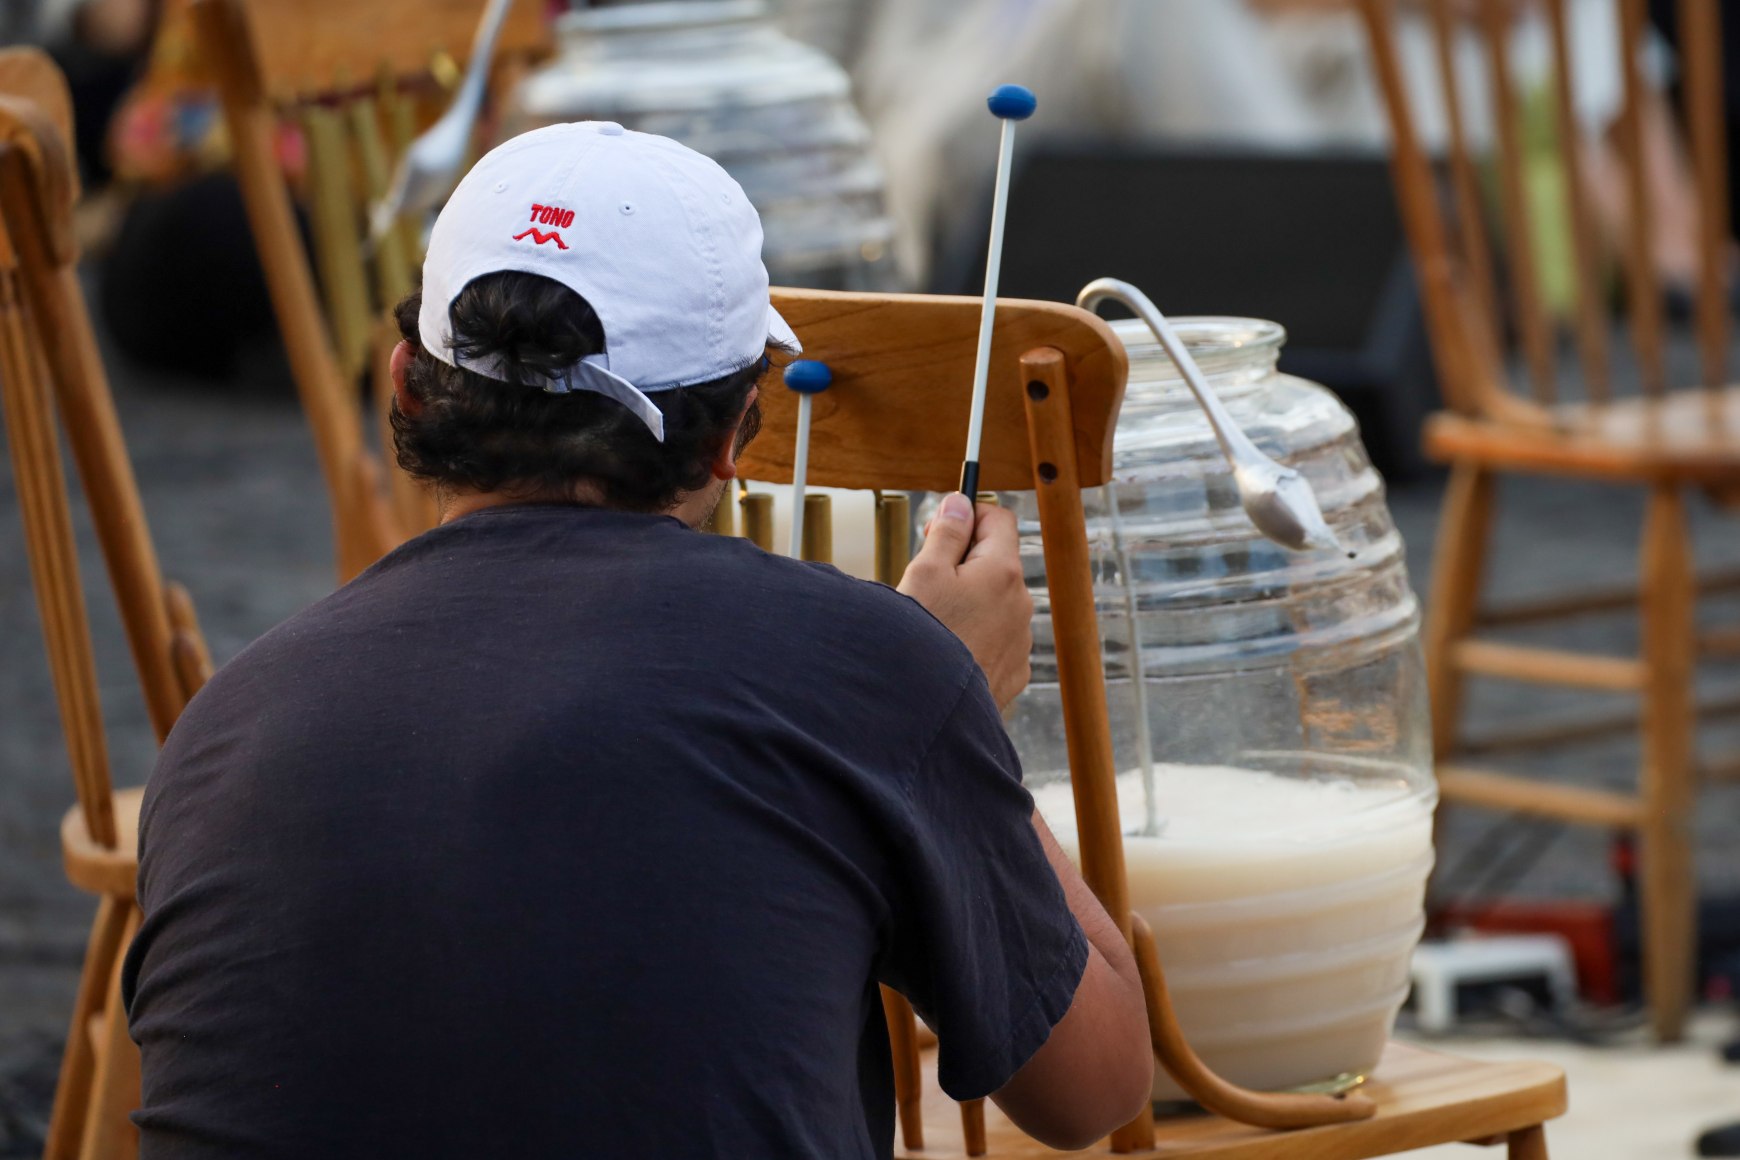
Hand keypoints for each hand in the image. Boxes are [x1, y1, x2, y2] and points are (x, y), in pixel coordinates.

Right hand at [898, 493, 1032, 709]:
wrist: (927, 709)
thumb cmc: (921, 636)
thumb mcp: (924, 573)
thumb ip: (946, 533)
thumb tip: (960, 503)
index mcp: (1003, 571)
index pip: (999, 519)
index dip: (968, 516)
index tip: (938, 530)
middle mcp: (1022, 603)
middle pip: (995, 562)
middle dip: (963, 563)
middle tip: (924, 580)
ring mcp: (1021, 640)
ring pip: (994, 603)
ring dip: (968, 602)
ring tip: (933, 624)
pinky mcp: (1014, 672)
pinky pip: (995, 639)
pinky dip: (975, 636)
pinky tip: (947, 651)